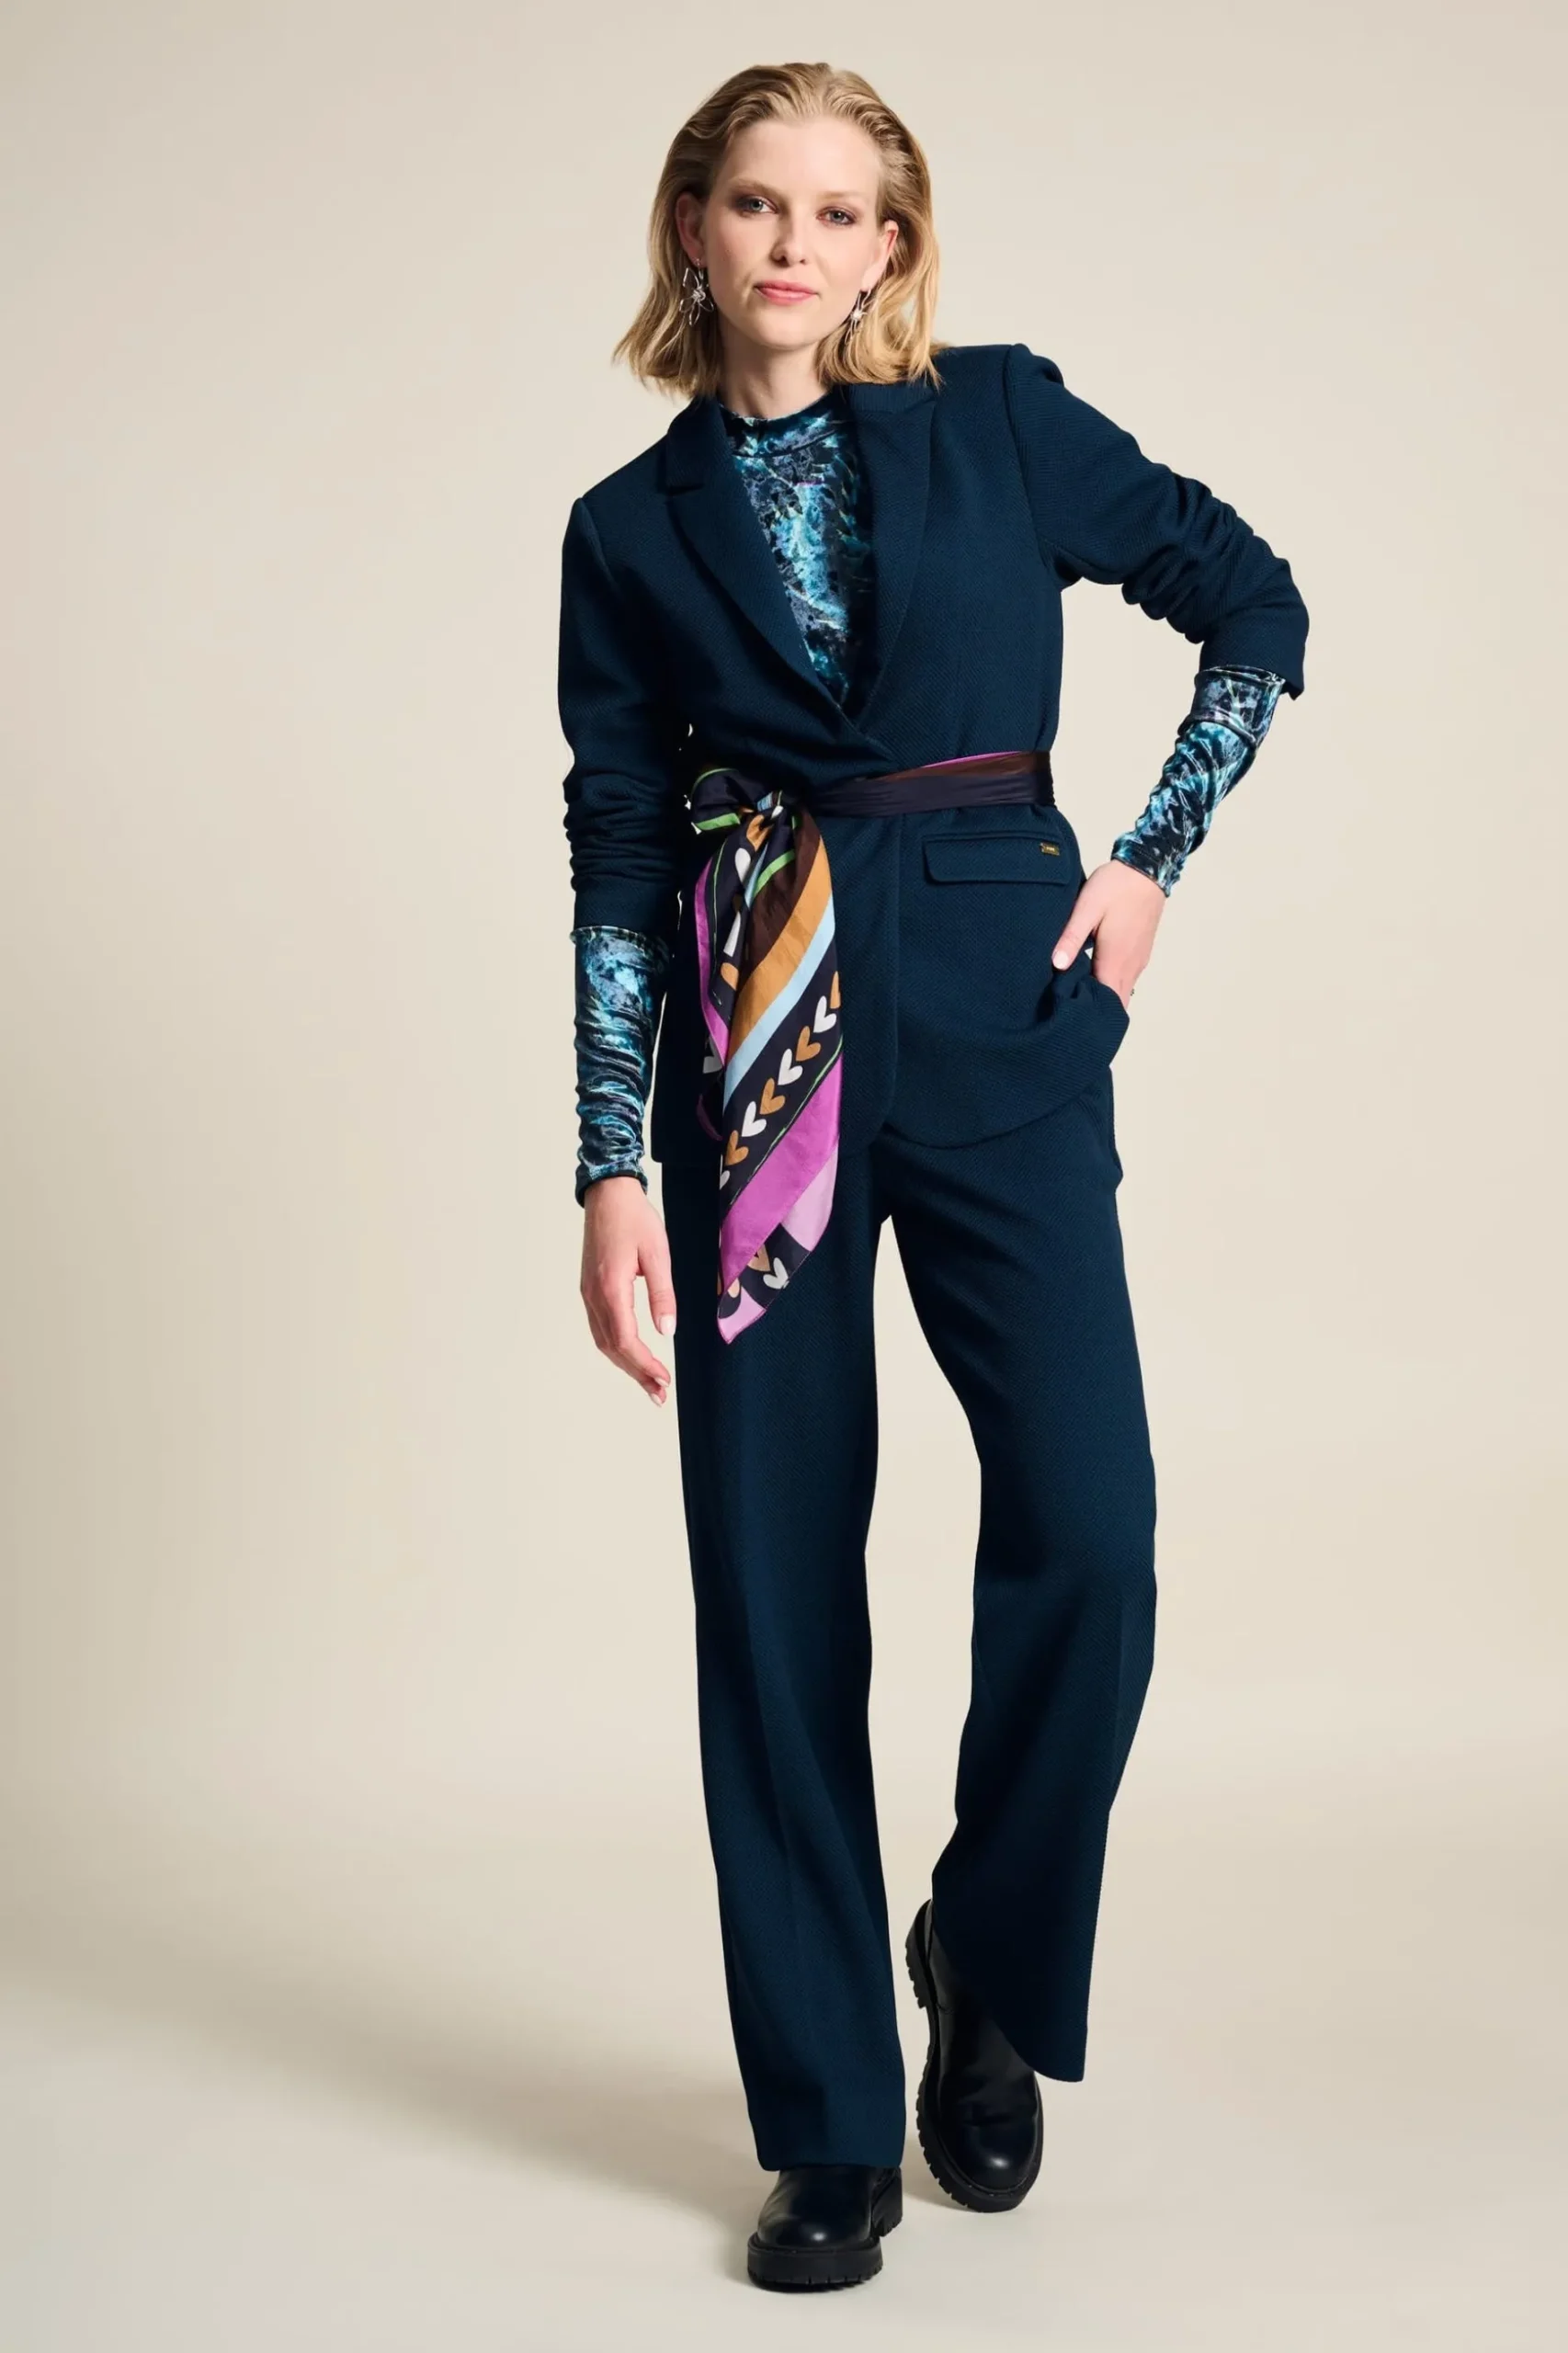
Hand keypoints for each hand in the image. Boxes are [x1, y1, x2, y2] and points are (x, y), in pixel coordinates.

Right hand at [579, 1174, 675, 1405]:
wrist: (607, 1194)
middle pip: (612, 1347)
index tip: (665, 1380)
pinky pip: (600, 1327)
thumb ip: (663, 1294)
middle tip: (659, 1394)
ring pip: (603, 1340)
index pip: (626, 1340)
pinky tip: (631, 1355)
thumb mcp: (658, 1253)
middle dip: (636, 1373)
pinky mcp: (589, 1289)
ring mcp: (588, 1293)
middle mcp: (594, 1295)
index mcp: (611, 1287)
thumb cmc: (635, 1218)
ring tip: (649, 1382)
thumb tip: (667, 1331)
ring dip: (625, 1364)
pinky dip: (616, 1347)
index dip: (644, 1365)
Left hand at [1050, 856, 1165, 1010]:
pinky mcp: (1140, 953)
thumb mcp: (1087, 908)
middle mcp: (1131, 966)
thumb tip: (1057, 964)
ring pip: (1123, 992)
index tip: (1071, 1019)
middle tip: (1072, 1014)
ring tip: (1079, 1000)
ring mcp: (1138, 961)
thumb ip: (1072, 937)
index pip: (1107, 1003)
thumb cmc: (1116, 886)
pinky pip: (1127, 979)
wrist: (1147, 868)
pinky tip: (1094, 979)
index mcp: (1116, 960)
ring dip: (1105, 999)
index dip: (1091, 1014)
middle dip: (1097, 1012)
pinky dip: (1112, 986)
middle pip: (1117, 1003)